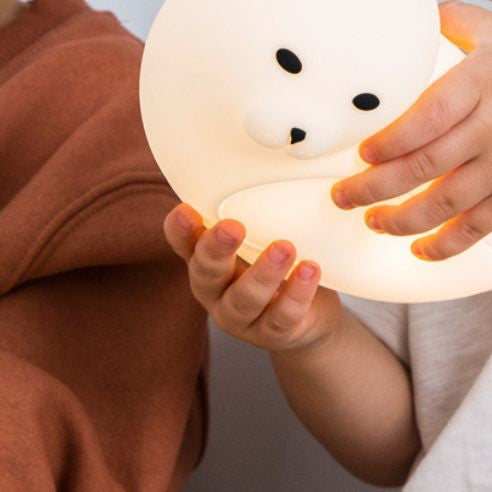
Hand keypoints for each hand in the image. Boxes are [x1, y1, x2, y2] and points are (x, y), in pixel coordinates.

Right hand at [163, 203, 341, 351]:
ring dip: (264, 273)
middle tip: (232, 226)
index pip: (183, 243)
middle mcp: (215, 290)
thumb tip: (261, 157)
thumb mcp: (257, 237)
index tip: (187, 211)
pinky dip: (296, 294)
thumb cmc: (273, 263)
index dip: (180, 229)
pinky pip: (282, 317)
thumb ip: (251, 209)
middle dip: (217, 249)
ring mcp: (241, 317)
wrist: (307, 317)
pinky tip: (310, 270)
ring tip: (285, 248)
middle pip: (206, 272)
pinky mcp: (273, 333)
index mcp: (205, 260)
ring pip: (245, 299)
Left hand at [331, 2, 491, 260]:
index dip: (389, 141)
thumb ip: (455, 22)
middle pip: (424, 165)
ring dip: (401, 220)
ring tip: (372, 221)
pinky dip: (447, 245)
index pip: (425, 117)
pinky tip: (419, 250)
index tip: (361, 154)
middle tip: (343, 196)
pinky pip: (478, 227)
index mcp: (481, 82)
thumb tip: (408, 13)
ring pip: (445, 202)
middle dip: (375, 187)